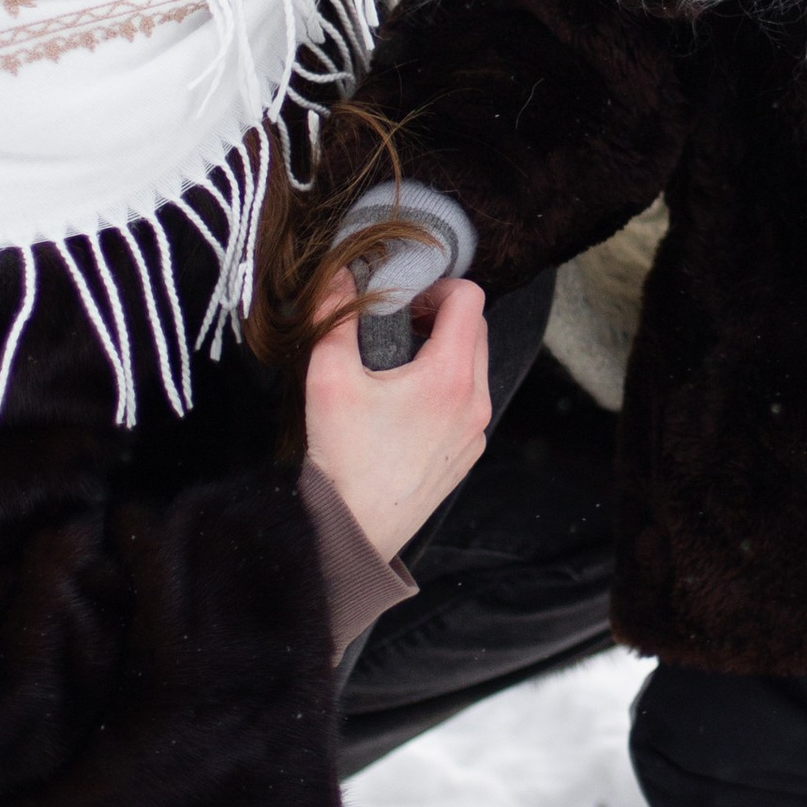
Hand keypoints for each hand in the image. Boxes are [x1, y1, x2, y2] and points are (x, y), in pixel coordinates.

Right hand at [303, 271, 491, 562]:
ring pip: (476, 366)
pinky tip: (407, 405)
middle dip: (441, 317)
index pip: (470, 299)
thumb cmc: (343, 458)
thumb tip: (340, 275)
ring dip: (446, 351)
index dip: (437, 287)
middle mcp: (475, 402)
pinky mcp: (468, 453)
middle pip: (477, 329)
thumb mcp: (329, 379)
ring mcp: (476, 431)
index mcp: (450, 377)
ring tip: (401, 364)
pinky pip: (470, 402)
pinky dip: (448, 388)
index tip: (406, 303)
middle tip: (400, 326)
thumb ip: (336, 318)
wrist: (352, 531)